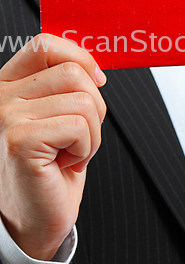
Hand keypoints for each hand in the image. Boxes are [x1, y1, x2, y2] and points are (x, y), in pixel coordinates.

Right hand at [0, 34, 106, 259]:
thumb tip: (94, 67)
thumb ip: (65, 87)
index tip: (97, 81)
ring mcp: (7, 117)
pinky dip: (86, 148)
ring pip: (82, 100)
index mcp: (11, 86)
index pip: (45, 44)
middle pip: (73, 71)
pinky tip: (65, 164)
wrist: (35, 218)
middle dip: (95, 106)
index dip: (80, 56)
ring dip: (92, 132)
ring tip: (71, 152)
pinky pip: (80, 126)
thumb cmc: (50, 168)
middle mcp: (2, 97)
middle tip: (81, 135)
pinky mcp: (20, 140)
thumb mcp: (57, 117)